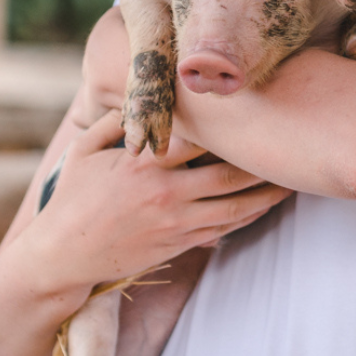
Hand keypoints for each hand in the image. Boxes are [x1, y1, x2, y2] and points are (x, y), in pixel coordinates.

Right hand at [32, 109, 290, 293]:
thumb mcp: (85, 149)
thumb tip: (141, 99)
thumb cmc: (72, 198)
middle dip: (264, 164)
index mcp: (144, 164)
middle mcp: (166, 193)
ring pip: (235, 208)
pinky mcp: (178, 244)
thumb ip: (115, 121)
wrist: (62, 256)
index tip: (256, 112)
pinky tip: (265, 205)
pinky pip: (223, 229)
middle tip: (291, 148)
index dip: (230, 128)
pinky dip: (248, 217)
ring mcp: (175, 223)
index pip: (198, 140)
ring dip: (267, 195)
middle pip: (230, 176)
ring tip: (293, 180)